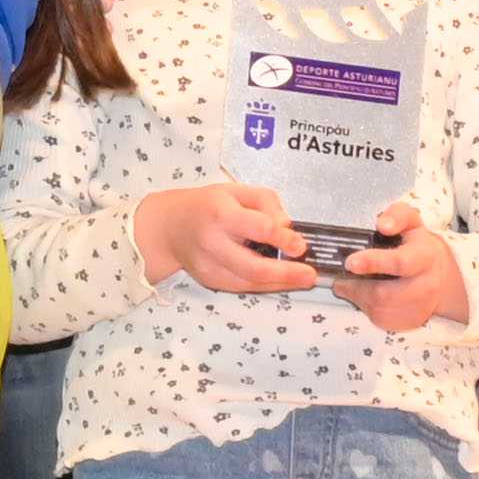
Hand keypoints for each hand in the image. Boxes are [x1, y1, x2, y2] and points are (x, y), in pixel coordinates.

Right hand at [137, 177, 316, 295]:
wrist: (169, 227)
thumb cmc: (207, 205)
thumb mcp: (237, 190)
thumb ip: (267, 203)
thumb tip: (286, 227)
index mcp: (220, 213)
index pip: (258, 228)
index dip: (283, 239)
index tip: (300, 245)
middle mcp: (213, 243)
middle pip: (253, 267)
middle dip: (286, 274)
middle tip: (310, 275)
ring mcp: (209, 266)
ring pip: (249, 283)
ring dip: (280, 284)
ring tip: (303, 280)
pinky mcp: (209, 280)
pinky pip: (242, 287)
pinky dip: (266, 286)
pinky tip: (283, 281)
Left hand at [334, 203, 468, 334]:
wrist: (439, 276)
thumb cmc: (417, 246)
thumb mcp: (411, 221)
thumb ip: (397, 215)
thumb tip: (382, 225)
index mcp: (424, 257)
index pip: (400, 263)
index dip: (374, 263)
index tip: (351, 263)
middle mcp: (426, 286)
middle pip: (384, 294)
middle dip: (357, 287)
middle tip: (341, 278)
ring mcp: (419, 308)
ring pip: (379, 309)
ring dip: (359, 297)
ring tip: (353, 283)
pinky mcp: (410, 322)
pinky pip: (380, 318)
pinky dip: (367, 306)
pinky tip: (369, 294)